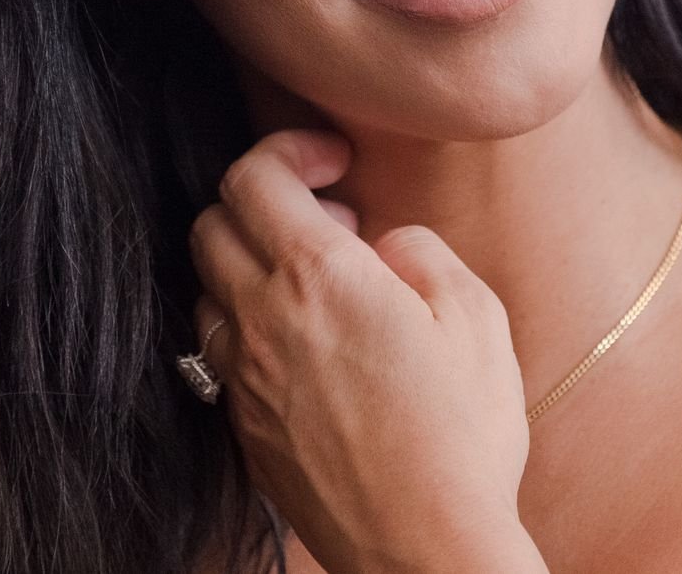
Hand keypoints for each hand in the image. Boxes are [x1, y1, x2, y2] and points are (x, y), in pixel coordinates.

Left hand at [188, 129, 537, 573]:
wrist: (423, 549)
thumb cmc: (462, 436)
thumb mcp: (475, 317)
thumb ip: (421, 252)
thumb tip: (386, 243)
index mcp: (318, 277)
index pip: (254, 175)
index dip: (290, 149)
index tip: (335, 163)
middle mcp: (263, 319)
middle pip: (212, 222)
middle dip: (262, 203)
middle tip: (332, 226)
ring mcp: (242, 378)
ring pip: (205, 286)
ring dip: (248, 266)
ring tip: (317, 289)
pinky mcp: (241, 428)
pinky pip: (218, 351)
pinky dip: (248, 326)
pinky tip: (307, 348)